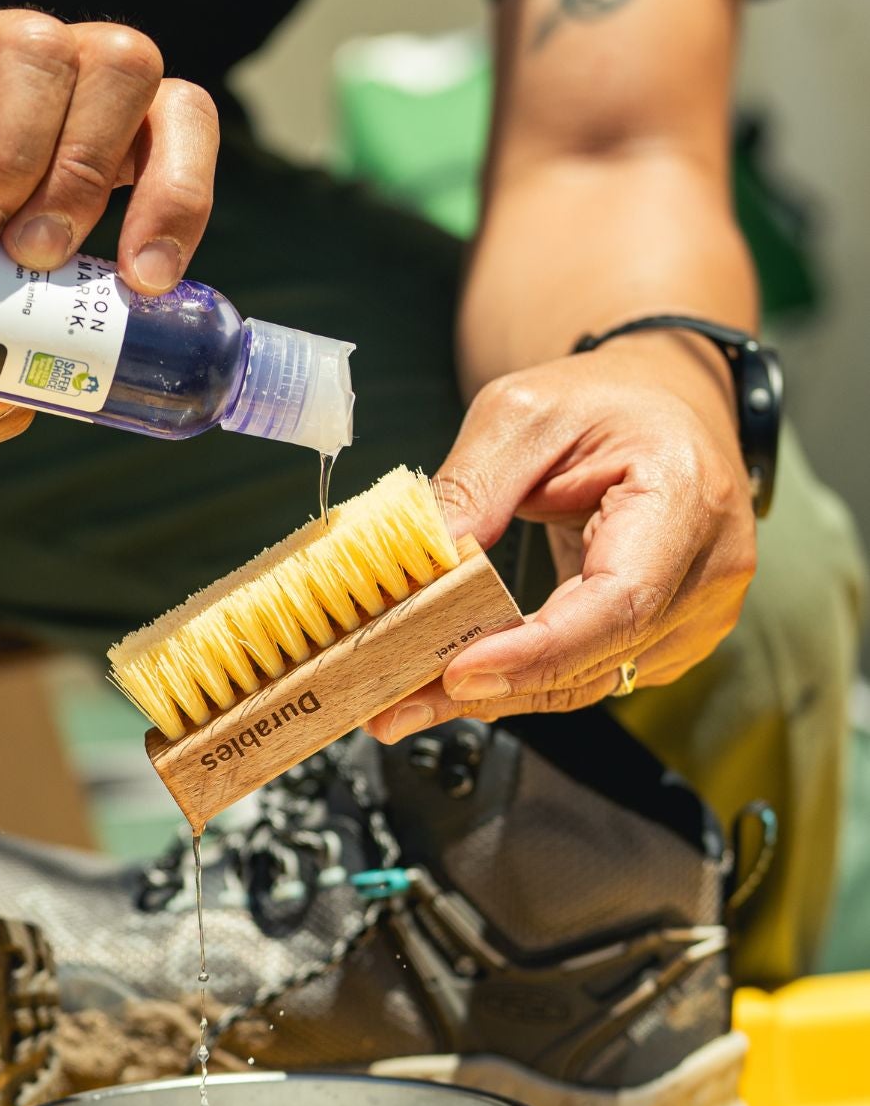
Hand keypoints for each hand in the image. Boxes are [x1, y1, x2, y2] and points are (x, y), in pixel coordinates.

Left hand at [367, 340, 756, 741]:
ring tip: (405, 701)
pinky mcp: (669, 639)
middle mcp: (709, 570)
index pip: (619, 600)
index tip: (460, 669)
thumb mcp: (524, 412)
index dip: (538, 648)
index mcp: (687, 497)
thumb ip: (472, 485)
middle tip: (396, 703)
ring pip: (588, 682)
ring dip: (496, 696)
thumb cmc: (603, 402)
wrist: (662, 407)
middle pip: (598, 656)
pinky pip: (589, 676)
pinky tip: (457, 680)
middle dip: (492, 686)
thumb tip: (419, 563)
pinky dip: (521, 681)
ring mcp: (697, 614)